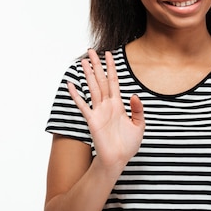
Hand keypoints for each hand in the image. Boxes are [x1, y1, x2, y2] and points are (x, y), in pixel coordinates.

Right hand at [67, 49, 144, 173]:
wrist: (118, 160)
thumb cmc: (128, 145)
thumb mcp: (139, 125)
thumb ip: (138, 110)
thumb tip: (134, 95)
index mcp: (118, 104)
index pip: (114, 81)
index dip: (111, 67)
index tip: (108, 53)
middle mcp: (107, 105)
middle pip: (101, 80)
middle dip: (97, 65)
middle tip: (91, 50)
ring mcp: (99, 112)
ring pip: (93, 88)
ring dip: (88, 75)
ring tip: (83, 61)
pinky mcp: (92, 121)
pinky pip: (83, 105)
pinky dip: (77, 95)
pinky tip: (71, 85)